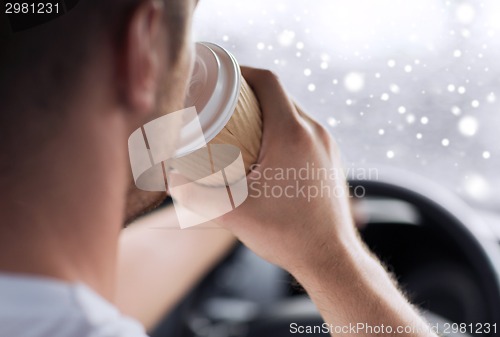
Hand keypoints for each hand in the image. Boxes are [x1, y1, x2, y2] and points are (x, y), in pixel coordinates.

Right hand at [218, 68, 435, 336]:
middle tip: (223, 104)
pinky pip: (305, 129)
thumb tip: (168, 176)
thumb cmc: (287, 235)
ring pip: (293, 111)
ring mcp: (327, 144)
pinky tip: (267, 148)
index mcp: (292, 134)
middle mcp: (314, 132)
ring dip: (267, 111)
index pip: (267, 81)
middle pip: (279, 94)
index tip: (221, 76)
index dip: (242, 71)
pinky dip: (283, 127)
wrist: (332, 257)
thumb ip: (194, 194)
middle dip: (249, 93)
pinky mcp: (331, 158)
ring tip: (242, 126)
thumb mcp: (233, 213)